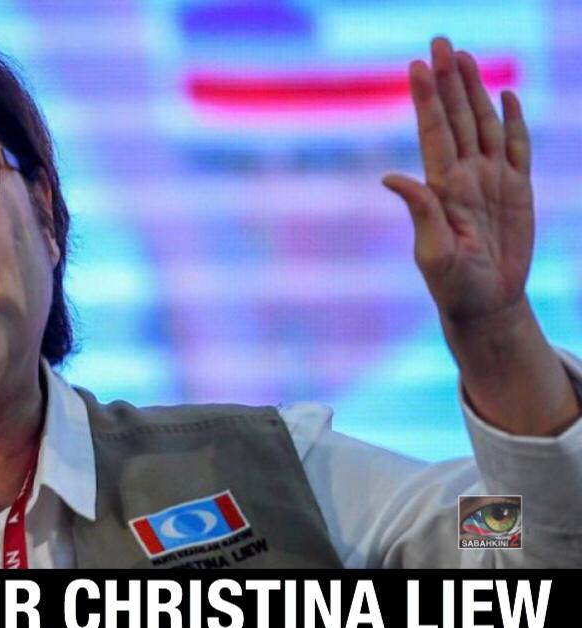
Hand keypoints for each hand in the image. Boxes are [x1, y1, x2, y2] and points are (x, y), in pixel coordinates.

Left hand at [383, 37, 532, 325]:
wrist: (485, 305)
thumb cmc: (453, 285)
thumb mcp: (433, 252)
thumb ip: (420, 212)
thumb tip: (391, 177)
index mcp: (442, 188)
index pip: (434, 133)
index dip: (427, 99)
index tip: (417, 66)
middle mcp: (464, 177)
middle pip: (458, 118)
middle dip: (450, 80)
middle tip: (442, 41)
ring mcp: (490, 181)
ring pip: (484, 124)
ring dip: (475, 91)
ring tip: (465, 57)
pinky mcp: (516, 190)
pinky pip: (516, 148)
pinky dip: (513, 121)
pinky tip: (504, 95)